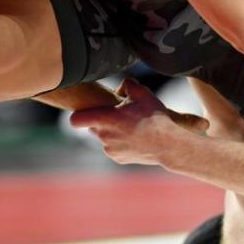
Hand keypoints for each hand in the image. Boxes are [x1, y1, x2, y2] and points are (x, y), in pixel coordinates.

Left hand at [69, 78, 208, 164]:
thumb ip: (127, 84)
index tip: (87, 111)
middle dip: (102, 120)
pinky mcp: (118, 158)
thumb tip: (121, 85)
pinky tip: (136, 138)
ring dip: (113, 132)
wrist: (168, 144)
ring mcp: (110, 149)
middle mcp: (104, 136)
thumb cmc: (155, 118)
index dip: (79, 114)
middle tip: (120, 115)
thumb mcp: (143, 93)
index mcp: (106, 119)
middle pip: (93, 126)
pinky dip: (121, 143)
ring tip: (132, 127)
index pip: (76, 119)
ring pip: (104, 137)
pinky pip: (113, 148)